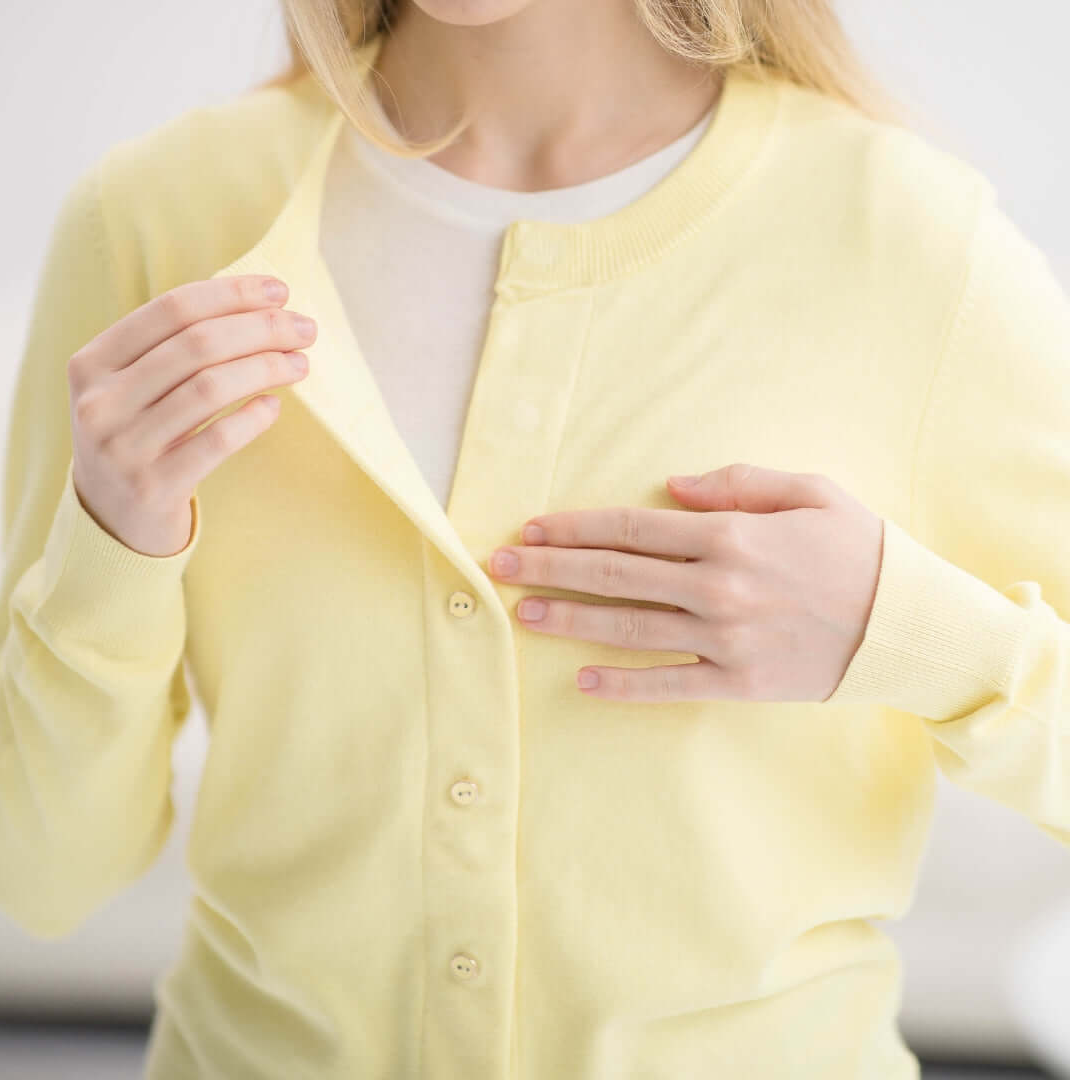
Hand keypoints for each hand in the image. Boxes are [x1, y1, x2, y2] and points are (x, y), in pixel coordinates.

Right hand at [67, 274, 316, 556]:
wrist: (111, 518)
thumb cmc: (140, 436)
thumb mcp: (132, 387)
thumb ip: (174, 348)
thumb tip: (262, 306)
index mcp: (92, 362)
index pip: (172, 310)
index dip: (232, 294)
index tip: (280, 292)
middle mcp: (100, 401)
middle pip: (197, 345)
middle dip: (262, 330)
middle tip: (305, 330)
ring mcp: (124, 446)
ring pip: (210, 388)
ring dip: (267, 369)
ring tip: (299, 365)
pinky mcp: (154, 486)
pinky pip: (217, 440)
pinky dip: (253, 417)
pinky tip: (274, 406)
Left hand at [486, 463, 883, 702]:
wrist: (911, 625)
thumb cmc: (860, 549)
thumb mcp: (809, 492)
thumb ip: (736, 483)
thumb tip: (670, 487)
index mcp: (729, 536)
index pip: (631, 528)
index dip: (574, 526)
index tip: (532, 526)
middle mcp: (717, 587)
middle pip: (614, 574)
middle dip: (550, 566)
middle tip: (498, 566)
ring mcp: (725, 640)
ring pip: (629, 628)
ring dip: (570, 619)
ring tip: (522, 613)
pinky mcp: (739, 684)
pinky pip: (670, 686)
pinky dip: (624, 685)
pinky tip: (581, 682)